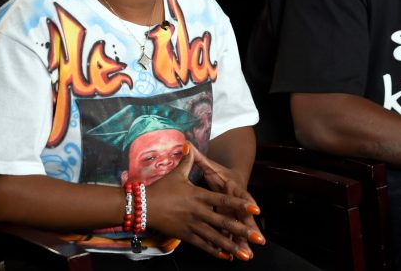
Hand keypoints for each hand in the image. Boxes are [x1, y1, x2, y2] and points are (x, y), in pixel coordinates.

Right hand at [145, 145, 261, 259]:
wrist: (142, 206)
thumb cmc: (162, 188)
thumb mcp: (177, 173)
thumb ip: (187, 160)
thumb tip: (189, 144)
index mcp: (199, 196)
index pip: (224, 200)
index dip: (240, 205)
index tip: (256, 209)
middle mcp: (198, 211)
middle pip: (224, 222)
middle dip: (242, 230)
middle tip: (258, 238)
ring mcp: (192, 225)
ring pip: (215, 237)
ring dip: (231, 245)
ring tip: (245, 254)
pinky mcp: (185, 235)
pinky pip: (202, 244)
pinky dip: (215, 250)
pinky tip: (226, 256)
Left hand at [190, 143, 264, 259]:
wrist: (233, 178)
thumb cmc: (220, 173)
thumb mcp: (210, 165)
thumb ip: (197, 156)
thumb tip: (186, 143)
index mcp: (232, 187)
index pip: (241, 194)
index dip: (248, 201)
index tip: (255, 208)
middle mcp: (235, 202)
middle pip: (245, 215)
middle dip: (251, 228)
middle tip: (258, 239)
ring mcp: (234, 213)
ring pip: (239, 228)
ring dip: (242, 241)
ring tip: (247, 255)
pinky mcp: (230, 220)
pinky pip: (230, 234)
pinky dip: (232, 244)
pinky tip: (233, 256)